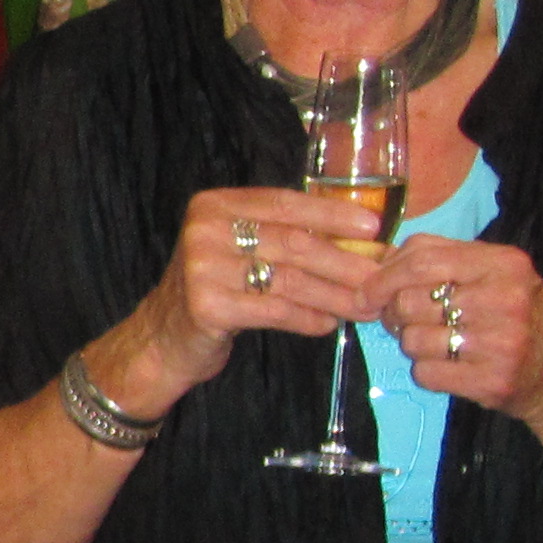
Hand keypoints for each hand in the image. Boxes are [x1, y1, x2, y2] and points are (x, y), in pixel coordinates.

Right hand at [119, 185, 382, 402]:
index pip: (285, 203)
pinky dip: (308, 319)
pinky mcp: (207, 307)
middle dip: (344, 262)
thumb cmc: (214, 290)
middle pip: (293, 243)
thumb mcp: (239, 251)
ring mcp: (202, 268)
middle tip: (379, 279)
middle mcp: (205, 230)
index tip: (373, 227)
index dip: (332, 214)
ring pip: (289, 280)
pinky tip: (328, 324)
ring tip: (365, 307)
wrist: (163, 339)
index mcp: (214, 205)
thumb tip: (356, 240)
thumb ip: (283, 237)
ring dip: (335, 296)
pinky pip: (274, 311)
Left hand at [367, 240, 542, 422]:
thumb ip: (446, 260)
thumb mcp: (498, 275)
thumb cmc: (524, 318)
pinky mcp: (492, 380)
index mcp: (503, 263)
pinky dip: (428, 373)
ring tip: (440, 344)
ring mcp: (499, 342)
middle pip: (409, 301)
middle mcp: (503, 298)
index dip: (382, 276)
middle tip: (405, 322)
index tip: (366, 292)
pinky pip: (426, 373)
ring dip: (413, 345)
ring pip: (413, 340)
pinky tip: (452, 368)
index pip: (420, 259)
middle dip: (394, 315)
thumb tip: (379, 260)